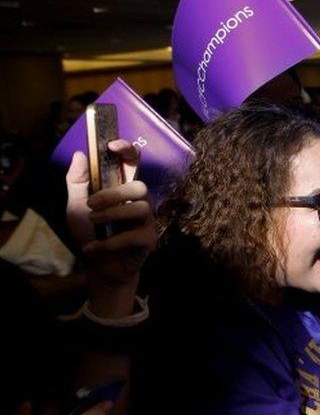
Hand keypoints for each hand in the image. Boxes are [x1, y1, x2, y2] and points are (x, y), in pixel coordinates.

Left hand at [65, 141, 155, 285]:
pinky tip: (94, 248)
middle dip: (114, 193)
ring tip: (93, 224)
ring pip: (140, 208)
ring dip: (112, 215)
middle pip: (140, 185)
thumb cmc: (90, 233)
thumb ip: (77, 181)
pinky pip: (133, 235)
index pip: (133, 162)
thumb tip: (80, 154)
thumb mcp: (76, 206)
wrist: (97, 268)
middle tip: (91, 204)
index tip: (112, 146)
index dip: (127, 150)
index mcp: (123, 188)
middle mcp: (139, 200)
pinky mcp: (148, 240)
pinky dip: (109, 242)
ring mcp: (146, 220)